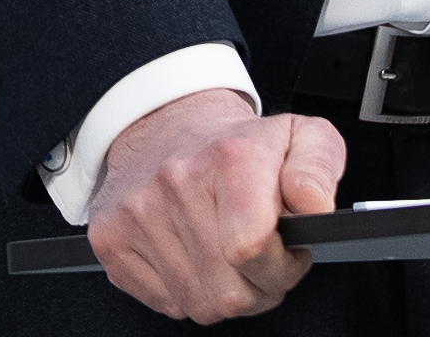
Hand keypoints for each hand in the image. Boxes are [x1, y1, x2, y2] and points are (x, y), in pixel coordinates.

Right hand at [85, 88, 346, 322]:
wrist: (163, 123)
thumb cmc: (234, 145)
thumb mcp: (300, 138)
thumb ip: (319, 170)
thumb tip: (316, 206)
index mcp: (228, 159)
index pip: (252, 248)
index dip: (282, 265)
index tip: (287, 250)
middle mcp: (174, 182)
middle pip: (230, 292)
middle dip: (258, 287)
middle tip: (260, 258)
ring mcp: (136, 214)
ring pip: (199, 304)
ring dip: (223, 292)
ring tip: (227, 255)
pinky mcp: (110, 239)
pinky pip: (165, 303)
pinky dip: (186, 290)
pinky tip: (192, 256)